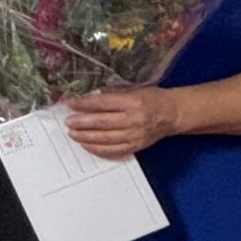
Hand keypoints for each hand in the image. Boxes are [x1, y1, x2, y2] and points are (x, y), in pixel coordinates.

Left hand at [65, 87, 179, 159]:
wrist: (172, 114)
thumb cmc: (153, 98)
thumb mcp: (134, 89)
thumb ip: (113, 94)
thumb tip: (90, 98)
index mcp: (133, 102)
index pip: (103, 103)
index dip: (84, 104)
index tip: (71, 103)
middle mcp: (133, 119)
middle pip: (102, 122)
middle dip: (82, 122)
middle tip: (68, 121)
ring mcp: (134, 135)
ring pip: (105, 138)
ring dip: (86, 137)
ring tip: (73, 134)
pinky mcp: (135, 146)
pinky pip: (113, 150)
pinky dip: (98, 149)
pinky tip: (86, 145)